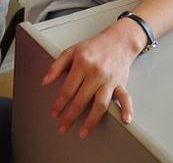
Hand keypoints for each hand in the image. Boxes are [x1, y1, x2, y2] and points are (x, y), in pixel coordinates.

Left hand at [42, 22, 138, 137]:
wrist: (118, 40)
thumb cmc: (94, 47)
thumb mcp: (71, 51)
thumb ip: (56, 66)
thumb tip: (45, 82)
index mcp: (82, 64)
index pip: (68, 89)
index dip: (59, 103)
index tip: (54, 113)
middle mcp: (96, 73)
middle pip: (82, 100)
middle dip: (71, 116)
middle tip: (63, 127)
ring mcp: (109, 80)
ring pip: (101, 104)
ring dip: (92, 120)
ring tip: (83, 132)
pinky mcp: (121, 84)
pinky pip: (126, 98)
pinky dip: (127, 109)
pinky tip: (125, 120)